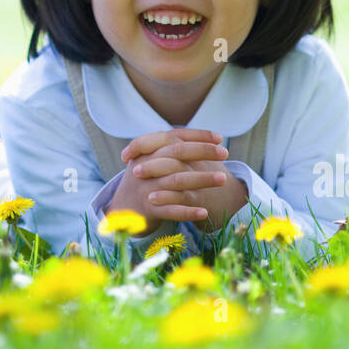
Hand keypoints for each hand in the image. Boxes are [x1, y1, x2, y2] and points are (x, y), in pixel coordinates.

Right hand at [108, 128, 232, 231]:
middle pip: (177, 154)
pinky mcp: (148, 208)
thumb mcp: (151, 160)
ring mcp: (146, 187)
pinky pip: (170, 210)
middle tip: (225, 153)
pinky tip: (204, 212)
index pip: (174, 136)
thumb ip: (171, 149)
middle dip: (203, 152)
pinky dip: (187, 212)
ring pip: (177, 181)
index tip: (219, 138)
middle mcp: (146, 165)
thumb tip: (206, 140)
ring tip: (224, 179)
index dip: (197, 136)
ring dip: (202, 180)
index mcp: (149, 151)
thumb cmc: (146, 180)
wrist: (122, 208)